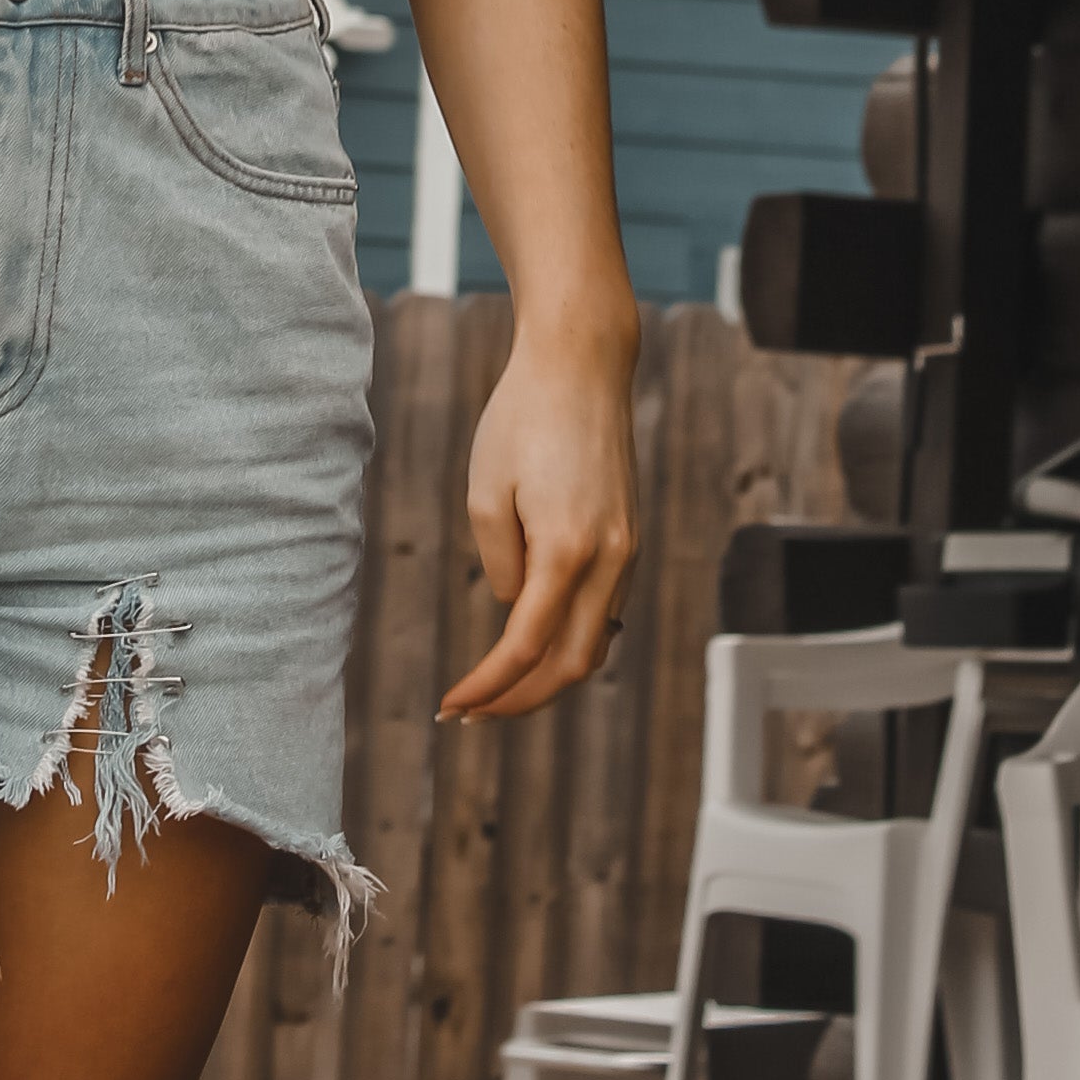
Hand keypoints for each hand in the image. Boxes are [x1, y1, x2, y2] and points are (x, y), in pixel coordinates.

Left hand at [439, 331, 639, 721]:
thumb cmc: (522, 418)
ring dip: (547, 674)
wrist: (582, 365)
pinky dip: (569, 637)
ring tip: (496, 687)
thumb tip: (513, 605)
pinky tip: (532, 640)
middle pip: (572, 665)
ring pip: (595, 642)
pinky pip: (605, 608)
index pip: (524, 648)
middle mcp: (610, 560)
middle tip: (471, 714)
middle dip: (521, 700)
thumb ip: (499, 563)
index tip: (450, 706)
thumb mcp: (484, 491)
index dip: (486, 687)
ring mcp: (627, 551)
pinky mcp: (629, 537)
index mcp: (567, 552)